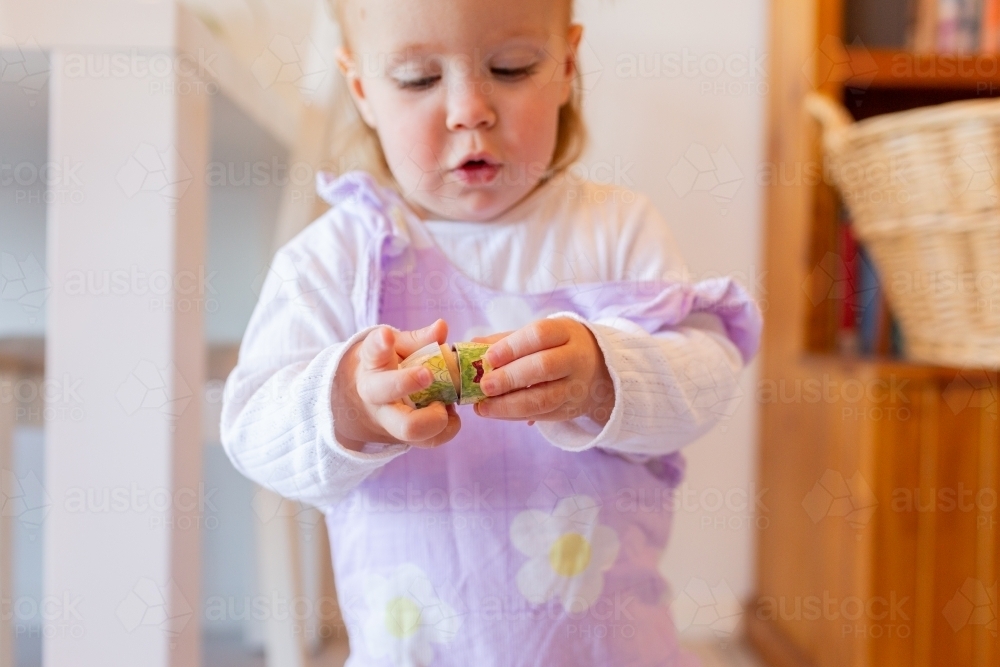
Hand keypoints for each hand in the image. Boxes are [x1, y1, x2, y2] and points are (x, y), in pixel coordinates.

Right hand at [333, 319, 460, 450]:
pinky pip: (431, 440)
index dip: (379, 343)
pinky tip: (450, 414)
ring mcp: (389, 419)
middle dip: (406, 382)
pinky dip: (449, 428)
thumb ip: (419, 339)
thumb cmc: (390, 368)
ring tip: (445, 403)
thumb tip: (442, 327)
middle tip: (427, 374)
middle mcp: (377, 394)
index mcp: (374, 365)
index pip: (373, 351)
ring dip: (435, 415)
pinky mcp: (407, 438)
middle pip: (385, 393)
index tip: (386, 335)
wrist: (371, 404)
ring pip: (408, 428)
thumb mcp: (398, 348)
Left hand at [471, 318, 615, 425]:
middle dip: (510, 378)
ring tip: (483, 407)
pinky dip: (516, 416)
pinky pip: (542, 415)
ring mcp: (576, 387)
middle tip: (484, 386)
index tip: (488, 358)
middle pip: (544, 367)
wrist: (599, 369)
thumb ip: (506, 340)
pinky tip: (496, 413)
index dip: (512, 346)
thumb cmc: (558, 347)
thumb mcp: (539, 336)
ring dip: (510, 405)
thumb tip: (470, 346)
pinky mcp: (570, 410)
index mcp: (566, 332)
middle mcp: (575, 359)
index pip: (540, 335)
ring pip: (544, 399)